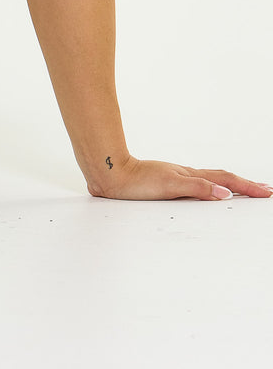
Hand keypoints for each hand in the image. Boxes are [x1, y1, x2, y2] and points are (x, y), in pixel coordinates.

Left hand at [89, 155, 272, 200]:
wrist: (110, 174)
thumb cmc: (136, 181)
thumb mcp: (169, 186)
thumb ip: (197, 189)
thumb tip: (225, 194)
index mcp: (190, 176)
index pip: (225, 181)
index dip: (247, 187)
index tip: (266, 192)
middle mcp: (185, 174)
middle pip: (222, 178)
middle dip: (244, 184)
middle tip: (264, 189)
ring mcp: (176, 177)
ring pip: (210, 180)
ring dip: (230, 184)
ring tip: (244, 188)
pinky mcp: (166, 182)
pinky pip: (197, 183)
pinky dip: (211, 186)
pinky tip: (207, 190)